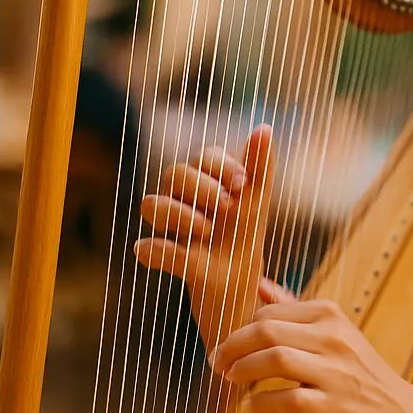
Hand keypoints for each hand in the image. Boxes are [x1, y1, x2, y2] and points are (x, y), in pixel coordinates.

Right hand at [134, 125, 274, 353]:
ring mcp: (170, 227)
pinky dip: (157, 249)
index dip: (221, 166)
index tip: (242, 184)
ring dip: (179, 214)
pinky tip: (165, 252)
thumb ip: (260, 168)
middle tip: (226, 207)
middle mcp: (182, 199)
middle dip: (201, 187)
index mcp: (208, 181)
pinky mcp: (163, 257)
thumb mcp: (257, 204)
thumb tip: (265, 127)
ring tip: (206, 230)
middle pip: (175, 173)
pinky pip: (147, 248)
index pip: (205, 156)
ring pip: (151, 204)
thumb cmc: (244, 235)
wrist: (239, 285)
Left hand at [211, 280, 412, 412]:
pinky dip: (261, 402)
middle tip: (217, 362)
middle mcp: (332, 337)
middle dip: (232, 346)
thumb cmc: (358, 371)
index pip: (269, 312)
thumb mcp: (332, 330)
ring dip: (243, 370)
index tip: (226, 346)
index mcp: (329, 313)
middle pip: (267, 330)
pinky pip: (286, 399)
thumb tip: (259, 284)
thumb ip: (294, 307)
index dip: (240, 329)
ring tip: (231, 379)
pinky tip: (251, 406)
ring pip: (275, 359)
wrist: (397, 411)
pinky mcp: (332, 405)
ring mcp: (334, 371)